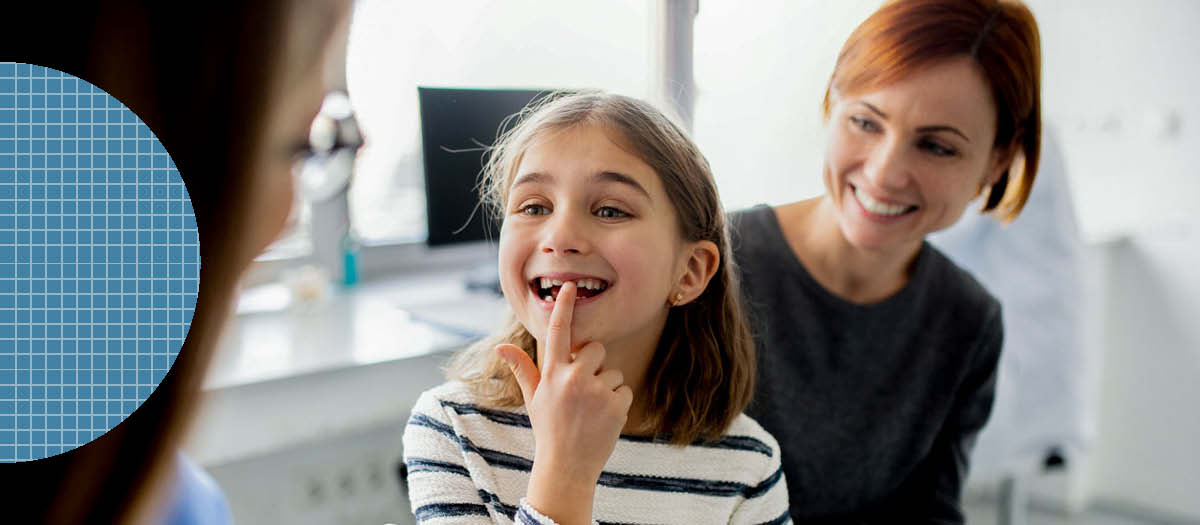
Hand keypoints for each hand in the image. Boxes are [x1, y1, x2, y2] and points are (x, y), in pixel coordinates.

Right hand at [497, 281, 632, 522]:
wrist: (567, 467)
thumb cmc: (549, 429)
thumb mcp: (533, 398)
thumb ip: (522, 368)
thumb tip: (501, 345)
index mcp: (552, 374)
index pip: (557, 332)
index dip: (563, 307)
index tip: (568, 286)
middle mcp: (573, 378)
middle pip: (596, 349)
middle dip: (594, 364)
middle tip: (583, 390)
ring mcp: (596, 391)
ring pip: (613, 371)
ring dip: (607, 386)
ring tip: (591, 410)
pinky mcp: (616, 404)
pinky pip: (625, 389)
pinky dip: (619, 402)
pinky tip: (604, 419)